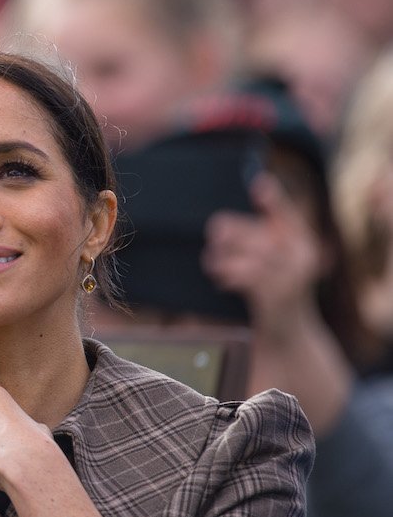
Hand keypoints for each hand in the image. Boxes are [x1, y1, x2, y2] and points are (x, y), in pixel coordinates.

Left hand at [202, 173, 322, 336]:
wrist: (288, 334)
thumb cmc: (272, 290)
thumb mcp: (271, 263)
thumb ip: (255, 241)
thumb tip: (219, 227)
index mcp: (302, 242)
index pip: (288, 215)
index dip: (274, 199)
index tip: (258, 182)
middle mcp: (302, 256)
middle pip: (260, 233)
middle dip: (233, 232)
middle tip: (214, 236)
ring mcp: (293, 276)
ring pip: (252, 254)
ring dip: (225, 257)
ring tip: (213, 263)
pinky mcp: (278, 295)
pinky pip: (248, 276)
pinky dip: (229, 274)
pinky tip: (220, 279)